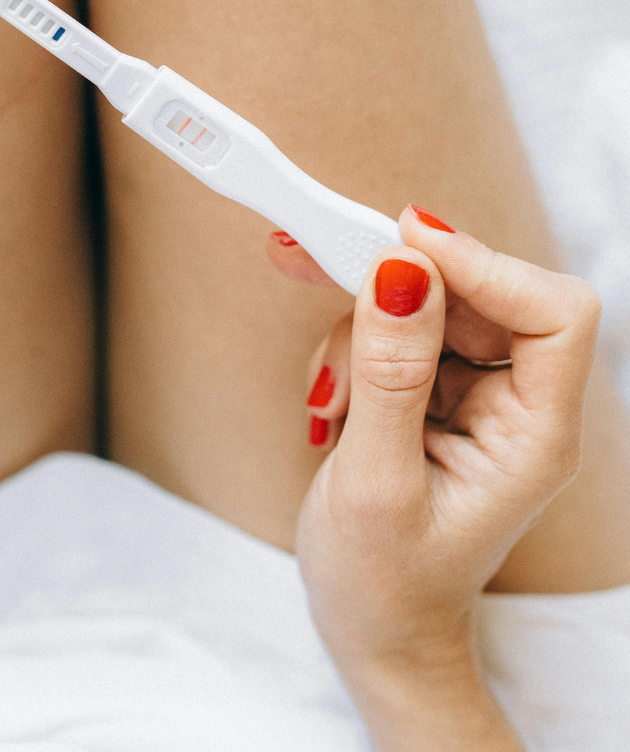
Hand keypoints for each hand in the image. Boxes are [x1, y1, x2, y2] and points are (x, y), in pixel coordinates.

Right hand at [294, 218, 598, 742]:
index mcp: (536, 437)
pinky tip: (329, 400)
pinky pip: (397, 332)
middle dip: (395, 287)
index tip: (400, 242)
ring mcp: (476, 398)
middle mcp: (518, 406)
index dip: (485, 265)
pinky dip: (352, 350)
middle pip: (478, 295)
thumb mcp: (375, 482)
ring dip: (361, 333)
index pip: (553, 315)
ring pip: (426, 306)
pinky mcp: (435, 394)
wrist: (373, 625)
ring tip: (327, 400)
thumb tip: (398, 271)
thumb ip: (390, 375)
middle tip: (312, 258)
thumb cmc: (382, 580)